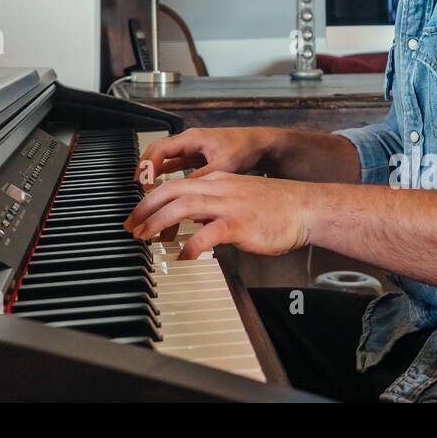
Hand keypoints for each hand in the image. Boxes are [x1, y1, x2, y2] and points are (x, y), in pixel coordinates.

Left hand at [123, 172, 312, 258]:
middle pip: (171, 191)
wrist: (304, 208)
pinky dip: (191, 246)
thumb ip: (214, 204)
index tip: (138, 215)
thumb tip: (192, 220)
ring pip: (183, 207)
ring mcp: (229, 205)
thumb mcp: (238, 197)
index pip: (175, 184)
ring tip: (147, 238)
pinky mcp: (239, 225)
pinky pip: (207, 234)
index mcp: (217, 181)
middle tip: (132, 226)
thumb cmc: (275, 207)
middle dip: (145, 208)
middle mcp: (219, 189)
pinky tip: (184, 256)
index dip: (151, 200)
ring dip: (159, 222)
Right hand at [134, 127, 278, 185]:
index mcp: (192, 138)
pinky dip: (166, 174)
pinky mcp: (197, 158)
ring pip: (165, 158)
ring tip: (145, 189)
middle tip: (137, 186)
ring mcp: (192, 149)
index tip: (143, 182)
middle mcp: (189, 141)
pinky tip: (163, 187)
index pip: (160, 150)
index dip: (148, 166)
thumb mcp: (222, 166)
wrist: (260, 145)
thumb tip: (182, 192)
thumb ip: (201, 178)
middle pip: (158, 152)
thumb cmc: (244, 149)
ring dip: (154, 171)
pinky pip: (175, 164)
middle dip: (145, 168)